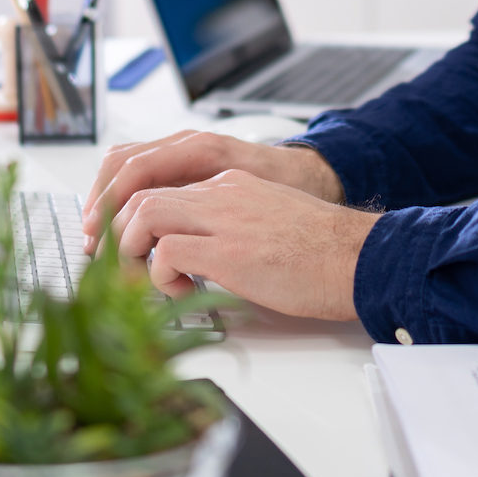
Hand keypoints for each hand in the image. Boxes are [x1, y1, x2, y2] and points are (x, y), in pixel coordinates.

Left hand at [110, 168, 377, 320]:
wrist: (359, 257)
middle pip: (141, 193)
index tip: (126, 246)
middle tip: (119, 266)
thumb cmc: (323, 253)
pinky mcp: (229, 252)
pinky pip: (166, 252)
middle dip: (117, 231)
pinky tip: (181, 291)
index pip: (162, 185)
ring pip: (144, 214)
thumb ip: (232, 226)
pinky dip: (158, 275)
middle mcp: (222, 193)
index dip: (132, 216)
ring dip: (130, 249)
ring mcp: (224, 219)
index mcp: (231, 185)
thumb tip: (199, 255)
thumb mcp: (269, 222)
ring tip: (144, 279)